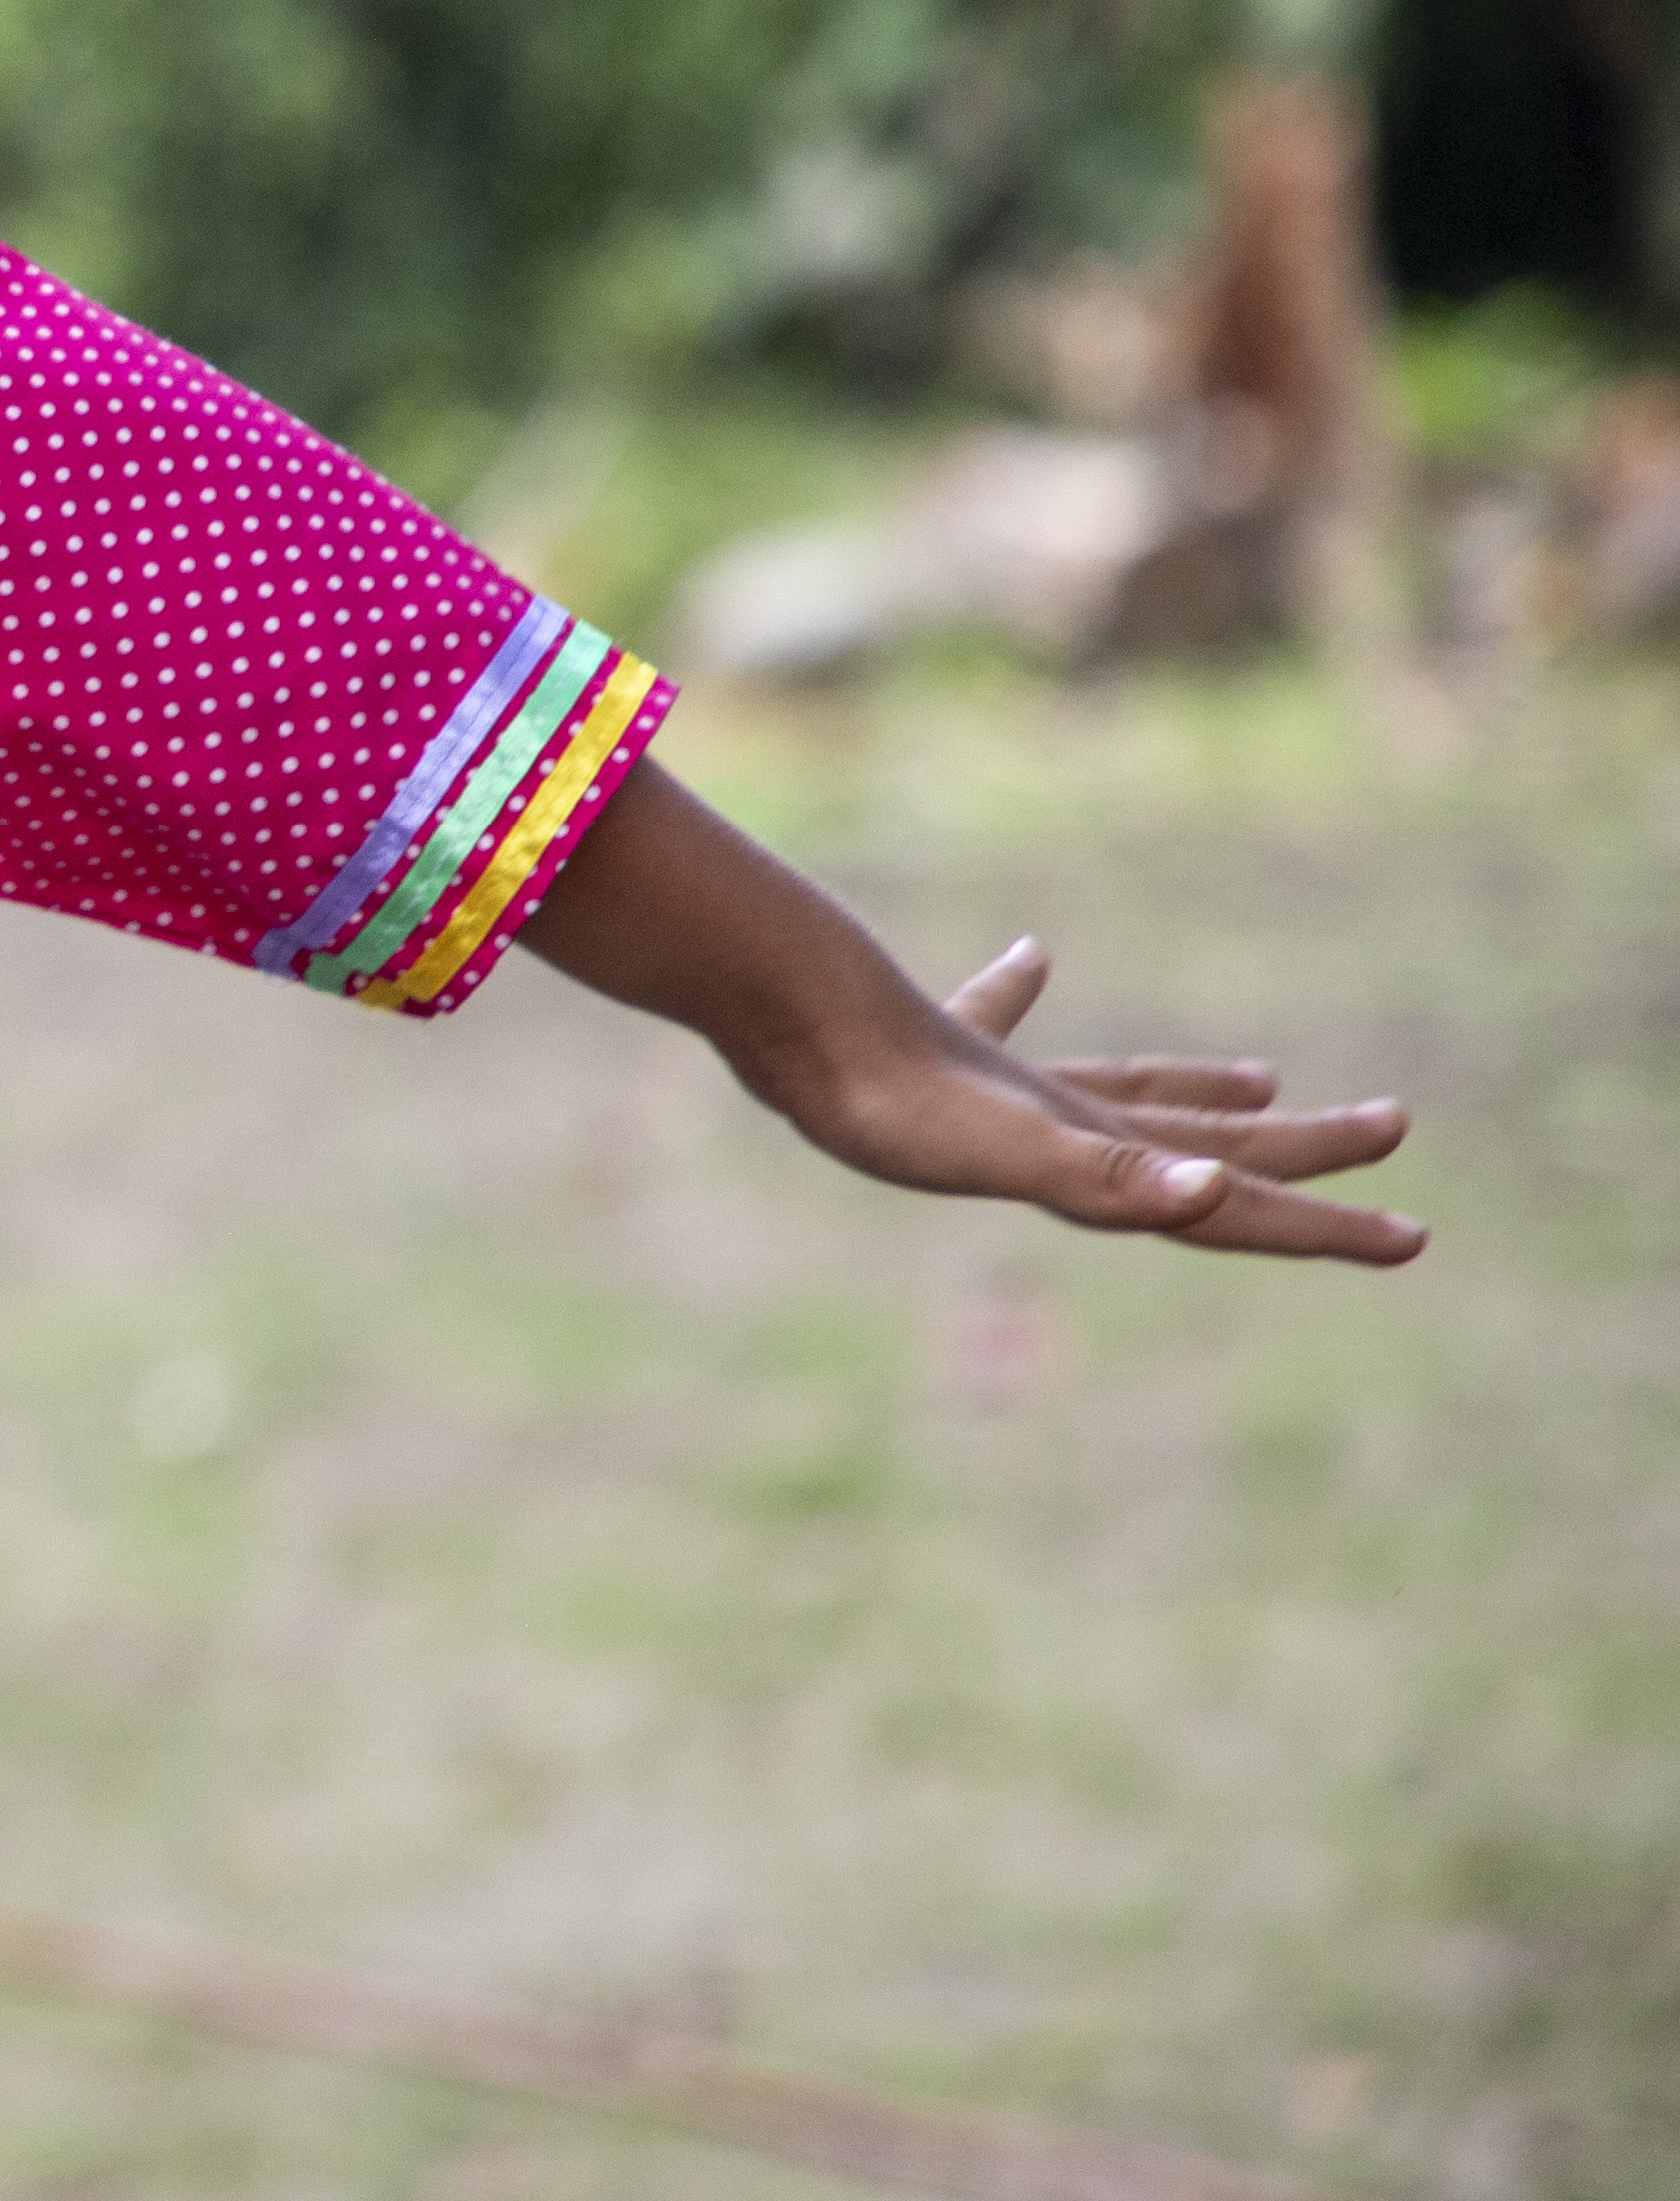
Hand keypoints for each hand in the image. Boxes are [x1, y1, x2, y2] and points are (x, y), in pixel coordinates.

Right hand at [744, 938, 1420, 1264]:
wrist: (787, 1032)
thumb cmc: (894, 1098)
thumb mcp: (1015, 1142)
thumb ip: (1106, 1174)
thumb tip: (1214, 1190)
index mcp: (1095, 1172)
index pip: (1233, 1205)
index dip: (1323, 1225)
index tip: (1414, 1240)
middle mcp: (1063, 1141)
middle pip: (1210, 1150)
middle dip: (1302, 1150)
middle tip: (1392, 1124)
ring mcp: (1003, 1100)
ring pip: (1130, 1098)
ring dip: (1200, 1095)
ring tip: (1263, 1078)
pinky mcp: (942, 1053)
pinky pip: (1006, 1026)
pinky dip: (1022, 998)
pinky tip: (1032, 959)